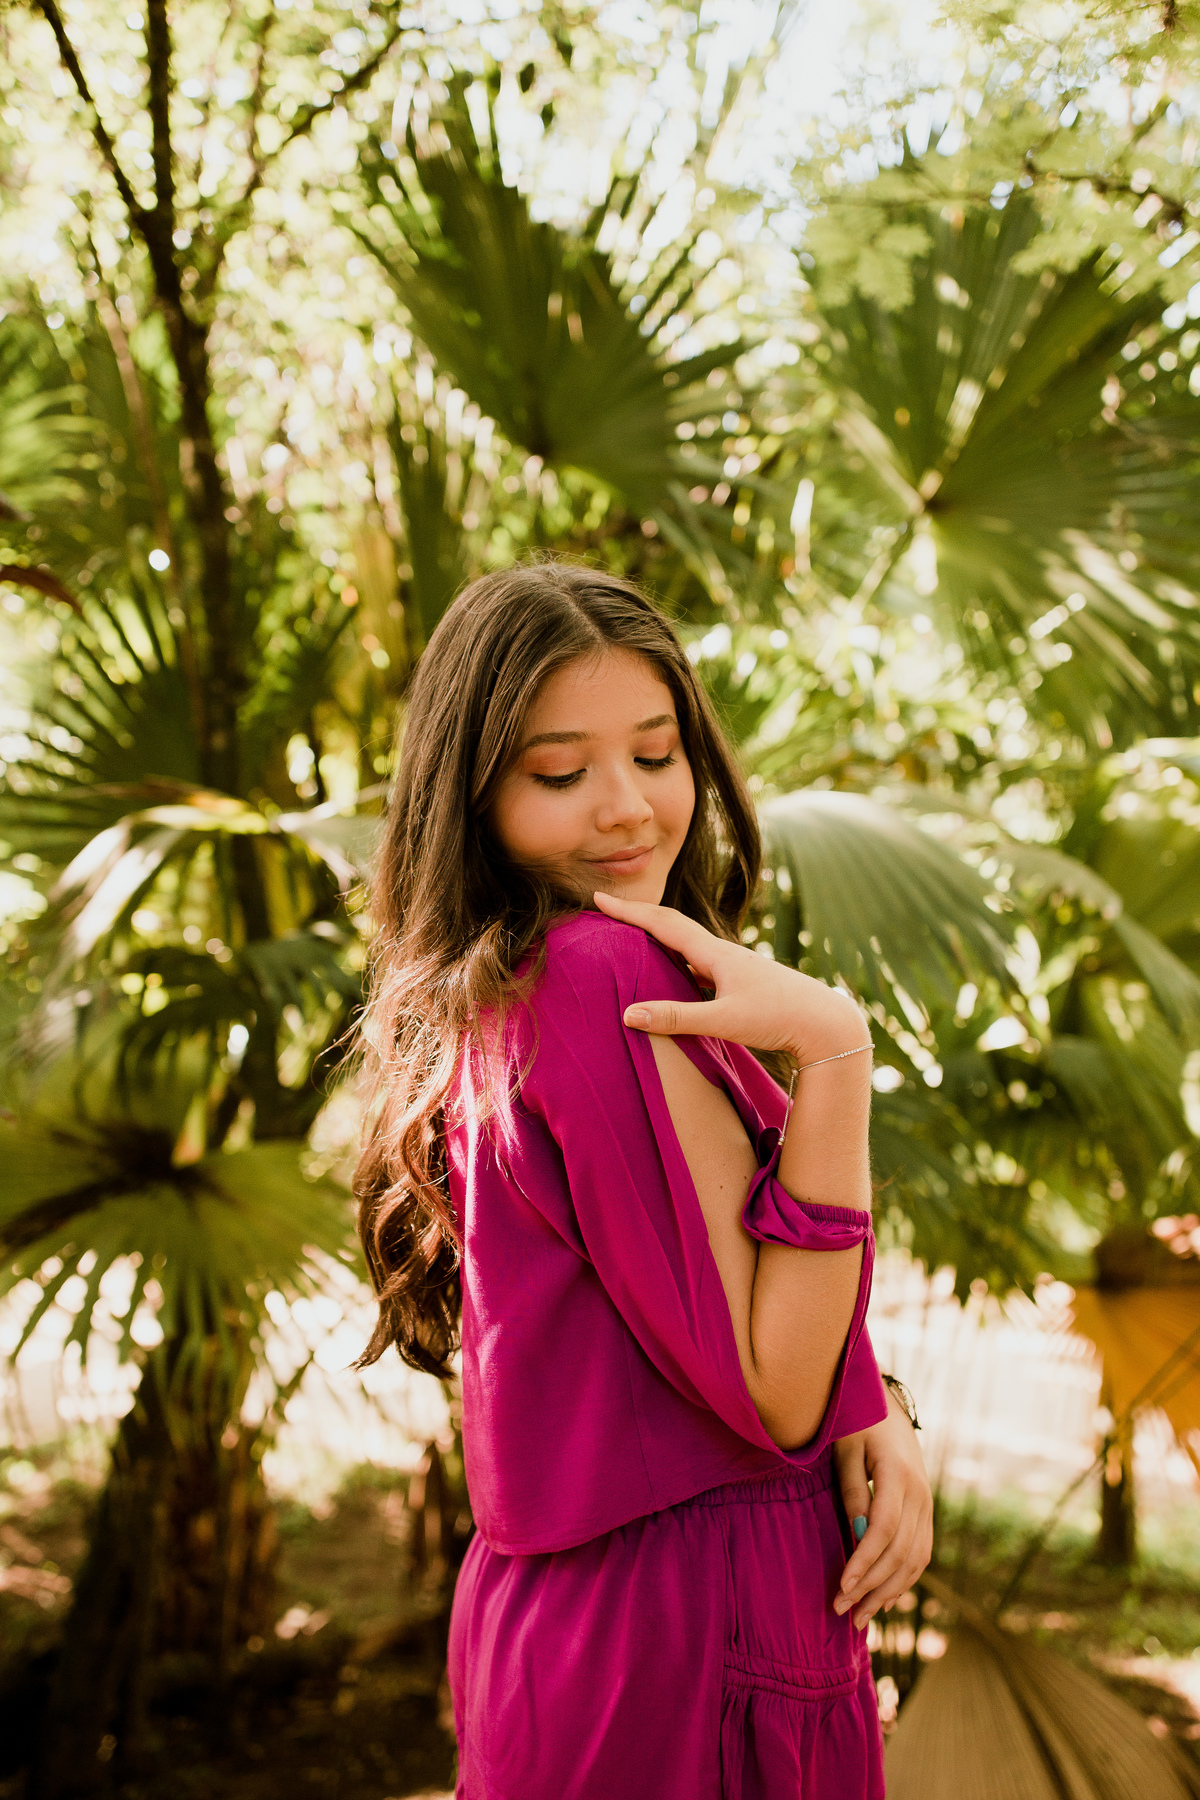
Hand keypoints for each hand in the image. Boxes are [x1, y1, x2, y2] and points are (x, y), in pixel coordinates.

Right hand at [593, 891, 868, 1063]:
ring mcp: (734, 967)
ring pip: (688, 944)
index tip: (598, 897)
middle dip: (639, 917)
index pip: (663, 924)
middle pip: (673, 926)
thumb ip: (675, 1017)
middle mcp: (724, 953)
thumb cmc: (778, 1019)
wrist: (827, 1024)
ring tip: (632, 936)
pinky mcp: (742, 983)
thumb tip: (627, 1013)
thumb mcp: (723, 1021)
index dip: (629, 912)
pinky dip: (677, 959)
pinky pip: (699, 963)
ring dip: (659, 936)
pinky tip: (674, 972)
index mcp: (716, 954)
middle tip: (608, 910)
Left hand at [832, 1389, 931, 1628]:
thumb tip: (857, 1536)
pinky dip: (903, 1580)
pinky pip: (920, 1553)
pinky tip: (883, 1600)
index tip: (842, 1586)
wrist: (889, 1408)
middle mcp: (920, 1494)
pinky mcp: (926, 1512)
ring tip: (861, 1617)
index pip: (884, 1529)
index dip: (864, 1561)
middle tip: (842, 1611)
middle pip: (900, 1551)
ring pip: (915, 1559)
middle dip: (871, 1586)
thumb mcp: (846, 1449)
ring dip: (888, 1592)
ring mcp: (927, 1505)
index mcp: (899, 1475)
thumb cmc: (858, 1424)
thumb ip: (853, 1490)